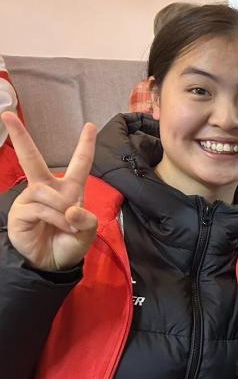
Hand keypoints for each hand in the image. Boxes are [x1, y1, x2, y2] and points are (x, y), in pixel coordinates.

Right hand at [2, 112, 97, 271]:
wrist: (53, 264)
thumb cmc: (70, 243)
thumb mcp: (87, 231)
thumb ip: (86, 218)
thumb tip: (70, 208)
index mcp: (69, 189)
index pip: (78, 163)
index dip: (84, 145)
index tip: (88, 125)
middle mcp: (47, 189)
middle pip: (32, 159)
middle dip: (20, 136)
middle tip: (7, 115)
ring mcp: (30, 199)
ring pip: (45, 192)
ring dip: (62, 209)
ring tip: (68, 225)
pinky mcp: (20, 212)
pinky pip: (40, 207)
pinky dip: (56, 218)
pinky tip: (61, 227)